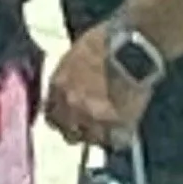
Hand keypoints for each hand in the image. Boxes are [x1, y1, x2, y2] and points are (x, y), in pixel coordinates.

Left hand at [44, 27, 154, 147]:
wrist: (133, 47)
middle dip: (76, 130)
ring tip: (109, 128)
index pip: (50, 113)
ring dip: (98, 135)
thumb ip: (69, 75)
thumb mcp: (77, 53)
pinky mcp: (116, 126)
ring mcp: (92, 119)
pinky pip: (114, 142)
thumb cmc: (106, 41)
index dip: (61, 117)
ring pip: (90, 140)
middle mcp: (70, 106)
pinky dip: (118, 138)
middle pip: (67, 131)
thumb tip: (69, 85)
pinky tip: (124, 131)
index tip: (69, 118)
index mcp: (58, 86)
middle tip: (89, 125)